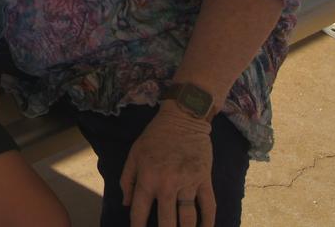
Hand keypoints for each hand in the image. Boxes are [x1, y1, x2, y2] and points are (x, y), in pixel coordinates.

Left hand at [121, 105, 215, 226]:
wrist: (183, 118)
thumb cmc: (155, 136)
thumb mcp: (134, 154)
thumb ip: (127, 179)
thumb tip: (125, 204)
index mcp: (147, 179)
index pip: (139, 211)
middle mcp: (167, 184)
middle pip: (166, 222)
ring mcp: (188, 183)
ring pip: (187, 218)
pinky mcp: (205, 180)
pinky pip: (208, 206)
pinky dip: (208, 223)